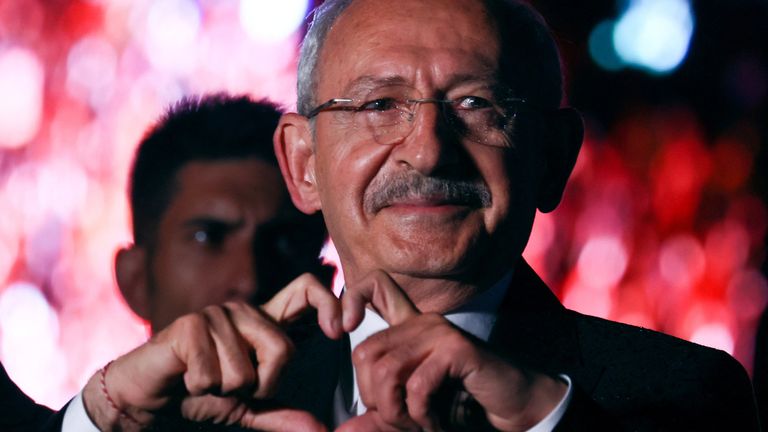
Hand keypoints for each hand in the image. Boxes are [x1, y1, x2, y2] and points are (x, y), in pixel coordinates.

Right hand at [82, 273, 341, 430]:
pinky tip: (187, 379)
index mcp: (264, 322)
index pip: (306, 290)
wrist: (145, 402)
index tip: (337, 331)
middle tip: (231, 387)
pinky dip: (201, 388)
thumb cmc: (198, 397)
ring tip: (205, 382)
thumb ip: (283, 414)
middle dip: (261, 385)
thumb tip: (320, 430)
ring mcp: (216, 315)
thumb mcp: (248, 408)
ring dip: (225, 390)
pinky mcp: (189, 326)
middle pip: (282, 348)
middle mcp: (243, 311)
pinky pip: (215, 373)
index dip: (328, 302)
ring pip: (246, 369)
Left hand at [337, 272, 567, 431]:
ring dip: (398, 413)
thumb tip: (343, 429)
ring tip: (418, 426)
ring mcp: (439, 332)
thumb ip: (380, 414)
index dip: (349, 299)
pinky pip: (419, 384)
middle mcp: (421, 322)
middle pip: (365, 353)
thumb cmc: (461, 404)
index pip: (373, 286)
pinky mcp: (458, 348)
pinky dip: (422, 415)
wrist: (513, 406)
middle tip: (400, 422)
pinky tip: (436, 424)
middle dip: (375, 400)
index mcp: (408, 329)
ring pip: (387, 372)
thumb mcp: (412, 410)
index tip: (339, 330)